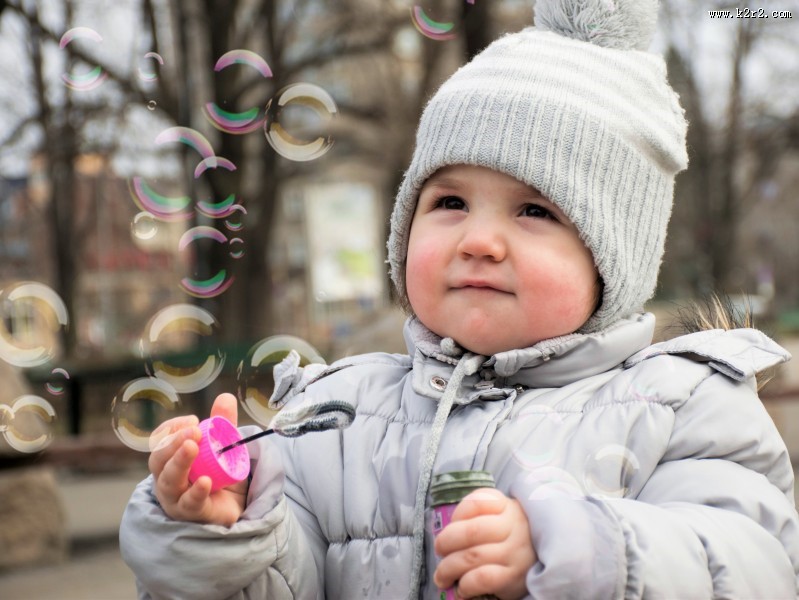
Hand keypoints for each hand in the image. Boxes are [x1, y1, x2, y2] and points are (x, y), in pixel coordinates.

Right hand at [148, 393, 247, 526]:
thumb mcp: (222, 447)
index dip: (171, 430)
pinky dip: (195, 492)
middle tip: (194, 430)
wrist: (233, 507)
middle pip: (159, 461)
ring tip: (192, 447)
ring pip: (169, 482)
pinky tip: (204, 481)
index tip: (192, 420)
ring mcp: (176, 499)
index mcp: (169, 461)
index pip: (159, 442)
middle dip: (173, 443)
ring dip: (179, 463)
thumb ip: (223, 424)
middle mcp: (167, 480)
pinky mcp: (192, 514)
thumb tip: (225, 397)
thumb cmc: (218, 475)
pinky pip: (189, 504)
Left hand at [433, 488, 536, 599]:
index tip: (452, 524)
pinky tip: (461, 588)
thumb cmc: (513, 535)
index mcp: (506, 507)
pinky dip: (466, 584)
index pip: (477, 502)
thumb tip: (445, 537)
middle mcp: (513, 527)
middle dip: (446, 542)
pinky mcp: (514, 577)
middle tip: (439, 550)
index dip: (458, 513)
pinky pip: (483, 578)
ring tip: (441, 577)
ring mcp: (514, 552)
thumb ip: (477, 515)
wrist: (550, 558)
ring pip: (472, 556)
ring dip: (448, 568)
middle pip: (471, 531)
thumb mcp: (502, 515)